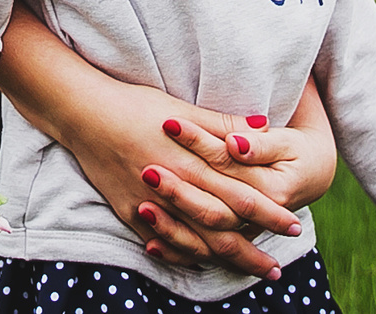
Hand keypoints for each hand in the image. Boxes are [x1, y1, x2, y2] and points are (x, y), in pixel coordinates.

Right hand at [50, 80, 304, 277]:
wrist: (82, 113)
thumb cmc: (134, 104)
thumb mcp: (181, 108)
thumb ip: (222, 124)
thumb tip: (265, 126)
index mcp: (190, 164)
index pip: (239, 196)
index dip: (268, 212)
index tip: (293, 224)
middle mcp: (172, 191)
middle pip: (221, 228)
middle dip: (252, 248)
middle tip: (277, 267)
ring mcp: (148, 206)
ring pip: (193, 243)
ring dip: (224, 259)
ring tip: (250, 271)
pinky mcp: (128, 211)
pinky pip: (159, 243)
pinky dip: (182, 256)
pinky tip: (199, 262)